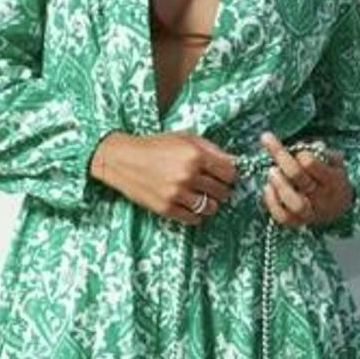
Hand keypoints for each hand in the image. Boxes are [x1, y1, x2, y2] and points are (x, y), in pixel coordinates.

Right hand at [90, 131, 238, 223]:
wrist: (123, 159)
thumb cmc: (156, 146)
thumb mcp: (185, 138)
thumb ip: (212, 150)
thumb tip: (236, 162)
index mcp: (195, 155)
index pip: (230, 173)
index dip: (230, 176)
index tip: (226, 176)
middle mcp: (188, 175)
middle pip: (222, 192)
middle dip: (222, 190)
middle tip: (213, 187)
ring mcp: (177, 194)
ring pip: (210, 208)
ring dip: (210, 203)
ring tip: (201, 196)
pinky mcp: (167, 208)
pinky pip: (194, 219)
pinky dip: (196, 214)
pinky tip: (190, 205)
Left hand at [258, 130, 352, 228]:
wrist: (338, 206)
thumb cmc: (331, 177)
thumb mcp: (333, 161)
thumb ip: (321, 152)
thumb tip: (304, 146)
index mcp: (332, 179)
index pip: (312, 164)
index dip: (301, 154)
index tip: (296, 150)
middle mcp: (322, 198)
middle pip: (299, 178)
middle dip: (282, 160)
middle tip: (269, 145)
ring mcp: (310, 213)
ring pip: (294, 203)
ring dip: (279, 184)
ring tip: (271, 171)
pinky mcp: (297, 222)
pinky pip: (283, 217)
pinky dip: (272, 202)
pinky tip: (268, 188)